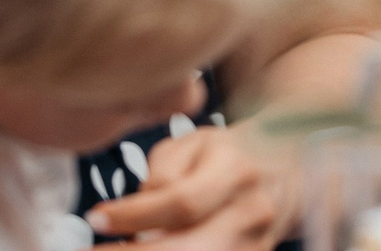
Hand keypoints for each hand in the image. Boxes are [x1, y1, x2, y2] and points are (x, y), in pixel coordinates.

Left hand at [83, 126, 286, 247]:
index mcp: (237, 171)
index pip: (181, 201)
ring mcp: (255, 246)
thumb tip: (132, 214)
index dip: (134, 215)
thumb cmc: (227, 153)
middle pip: (189, 249)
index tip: (95, 217)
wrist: (285, 169)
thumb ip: (163, 171)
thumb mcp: (195, 141)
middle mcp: (252, 212)